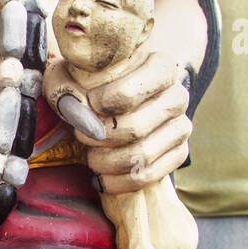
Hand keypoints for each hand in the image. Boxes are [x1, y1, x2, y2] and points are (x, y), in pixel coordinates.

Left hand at [74, 53, 190, 194]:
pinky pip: (147, 176)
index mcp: (159, 67)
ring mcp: (181, 126)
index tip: (86, 106)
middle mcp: (177, 96)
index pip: (127, 94)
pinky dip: (117, 181)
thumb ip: (66, 85)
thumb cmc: (91, 86)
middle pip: (134, 128)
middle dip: (98, 138)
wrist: (113, 103)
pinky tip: (101, 176)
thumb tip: (73, 106)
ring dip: (105, 161)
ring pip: (141, 156)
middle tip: (82, 135)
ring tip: (91, 156)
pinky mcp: (179, 153)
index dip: (99, 106)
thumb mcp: (72, 76)